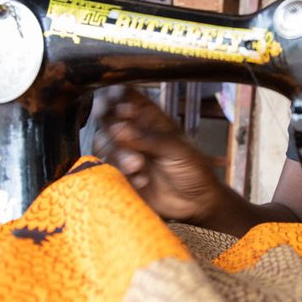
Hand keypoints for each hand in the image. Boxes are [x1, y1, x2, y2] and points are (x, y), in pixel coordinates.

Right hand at [93, 86, 227, 226]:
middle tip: (121, 136)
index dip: (117, 97)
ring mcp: (126, 153)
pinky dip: (122, 174)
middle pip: (108, 119)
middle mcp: (135, 133)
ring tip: (137, 165)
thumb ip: (149, 139)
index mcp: (151, 118)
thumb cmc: (194, 170)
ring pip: (104, 144)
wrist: (197, 204)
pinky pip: (109, 169)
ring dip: (119, 154)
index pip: (127, 98)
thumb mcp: (178, 149)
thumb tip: (121, 130)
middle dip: (112, 127)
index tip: (117, 108)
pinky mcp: (121, 175)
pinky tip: (141, 181)